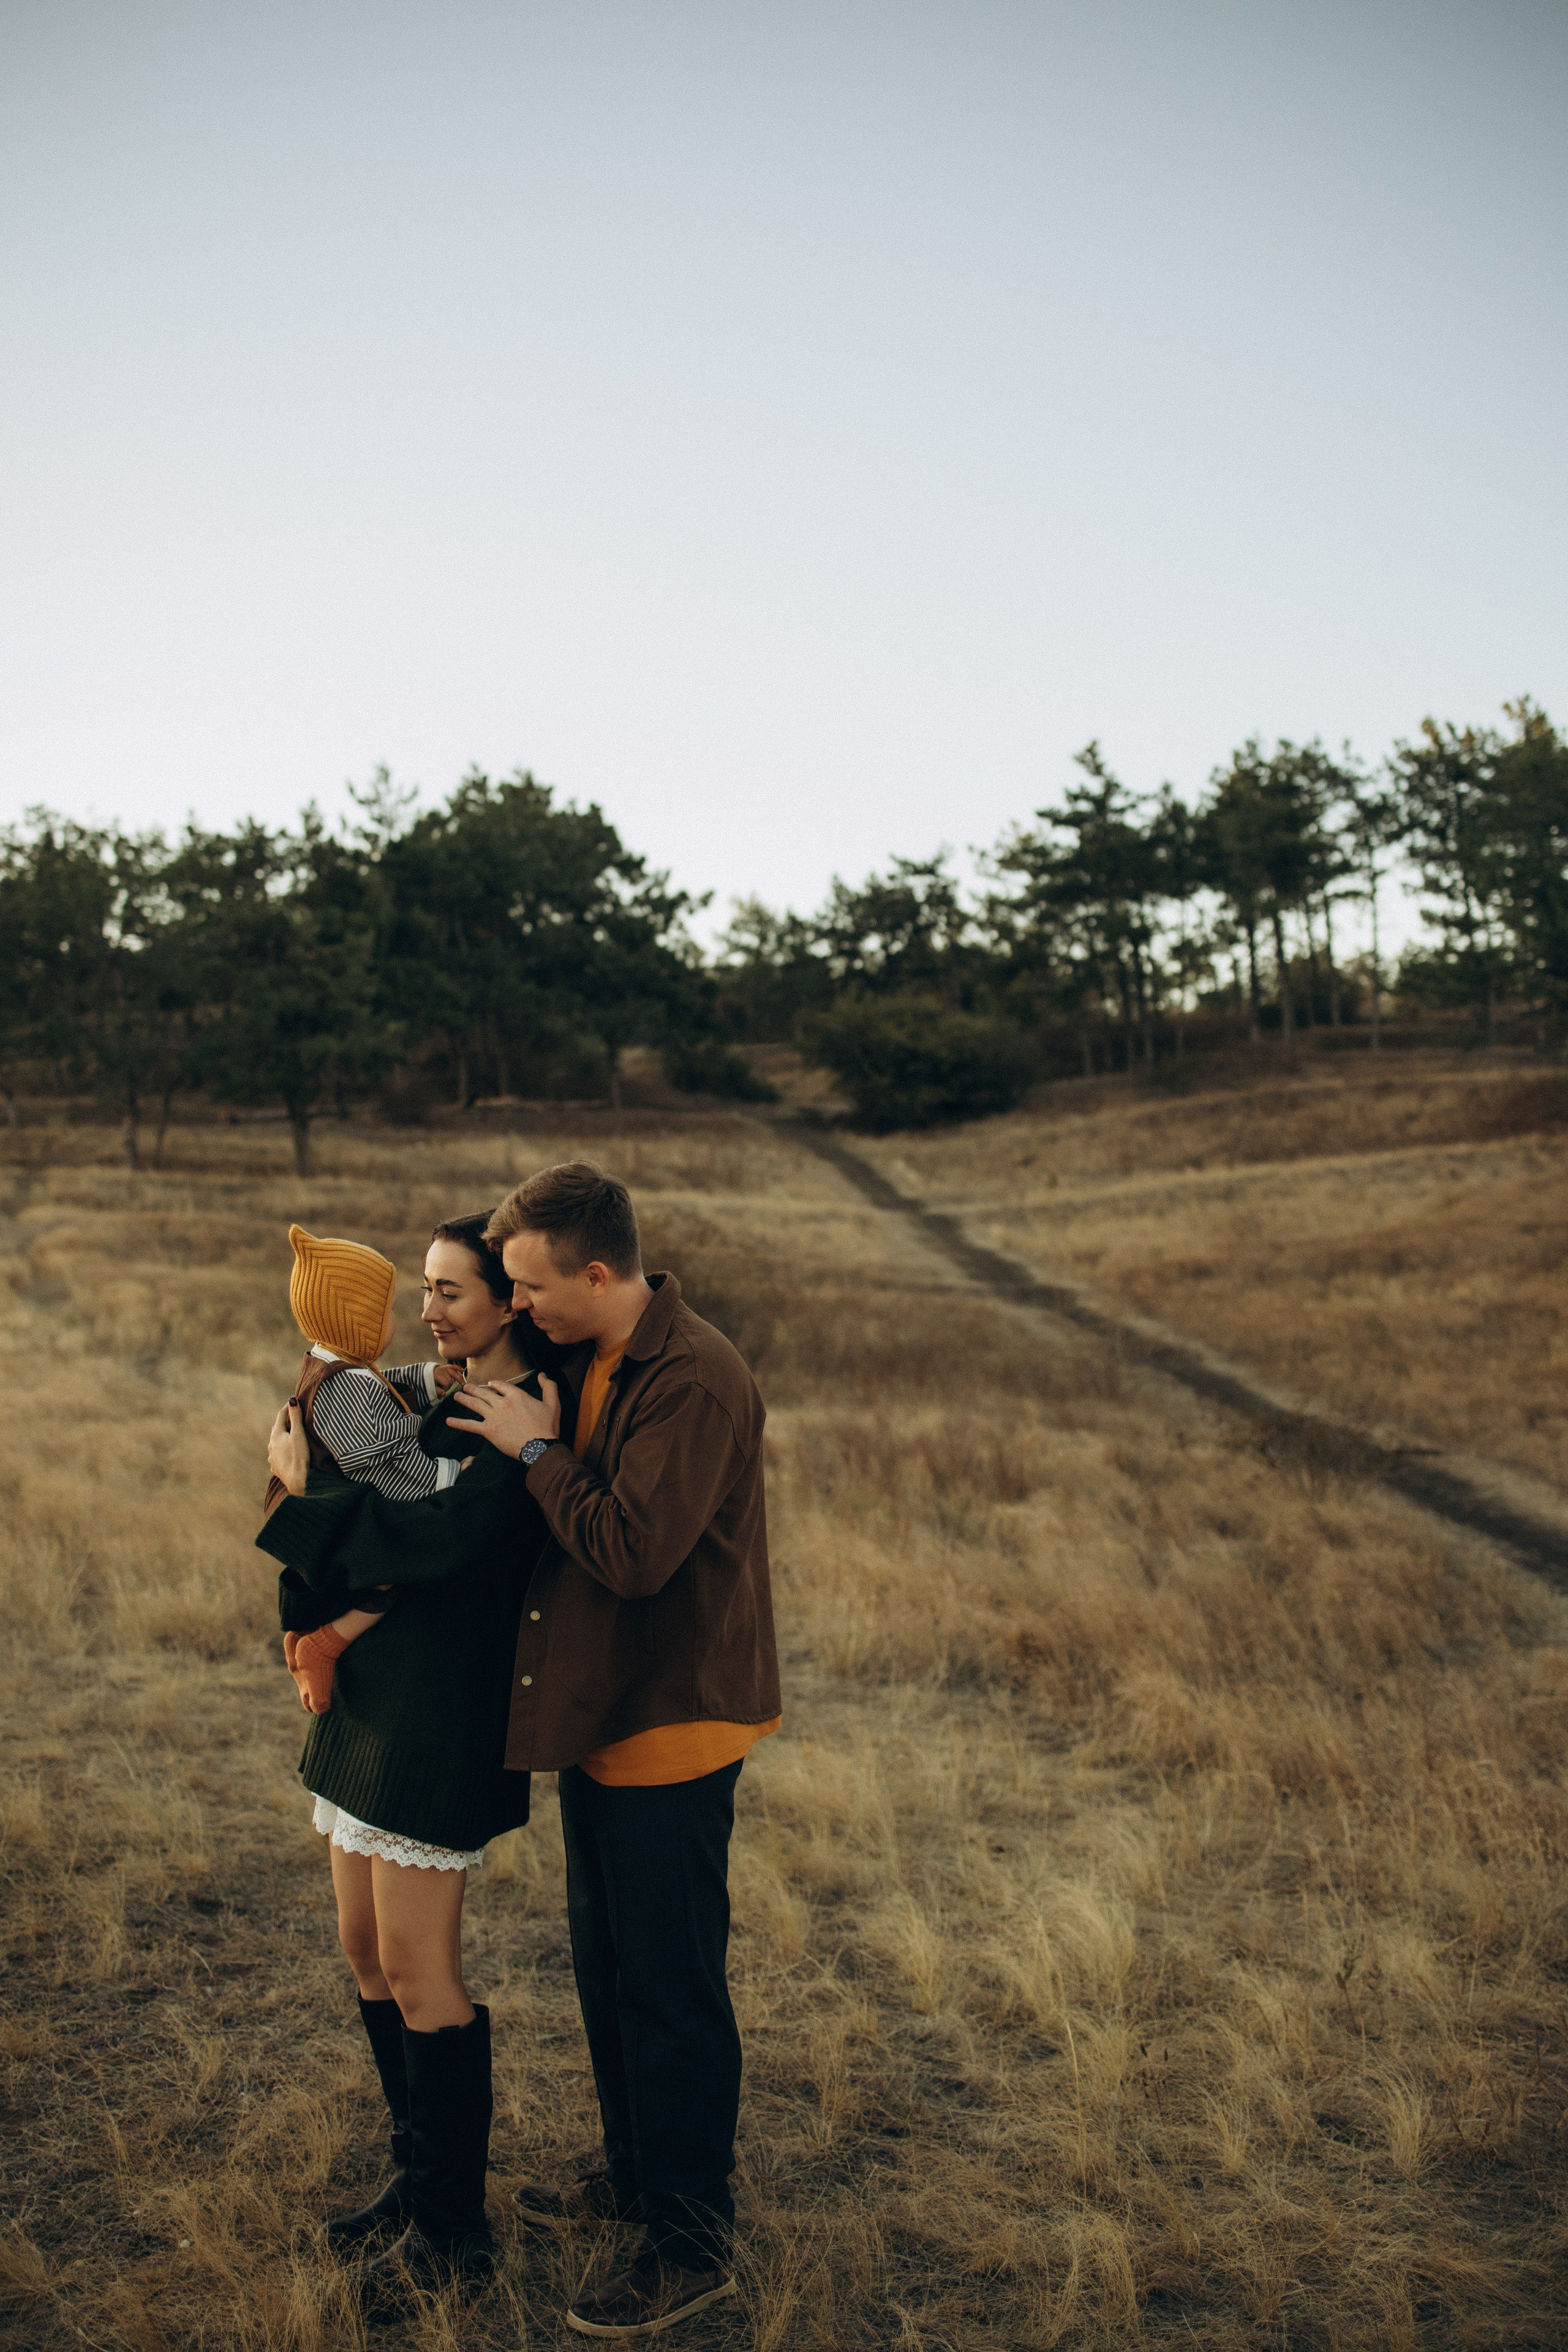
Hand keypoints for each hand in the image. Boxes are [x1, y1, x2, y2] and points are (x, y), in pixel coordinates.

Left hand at [268, 1400, 309, 1497]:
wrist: (298, 1481)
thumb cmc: (300, 1456)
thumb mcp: (299, 1434)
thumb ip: (295, 1416)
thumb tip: (291, 1399)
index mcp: (276, 1435)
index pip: (281, 1416)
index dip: (288, 1407)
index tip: (294, 1400)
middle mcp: (271, 1446)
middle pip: (277, 1429)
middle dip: (284, 1422)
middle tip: (292, 1416)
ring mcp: (272, 1458)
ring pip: (276, 1443)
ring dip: (283, 1438)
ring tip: (291, 1435)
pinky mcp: (276, 1468)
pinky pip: (278, 1455)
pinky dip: (282, 1450)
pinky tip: (287, 1453)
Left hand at [446, 1372, 561, 1457]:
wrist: (539, 1447)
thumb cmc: (547, 1427)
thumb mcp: (553, 1404)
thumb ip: (549, 1387)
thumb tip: (543, 1375)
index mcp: (517, 1395)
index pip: (500, 1385)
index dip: (493, 1384)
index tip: (489, 1385)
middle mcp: (502, 1403)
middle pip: (484, 1392)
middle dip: (474, 1389)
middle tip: (466, 1387)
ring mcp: (494, 1416)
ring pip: (475, 1404)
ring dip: (464, 1399)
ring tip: (456, 1396)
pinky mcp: (488, 1431)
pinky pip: (470, 1425)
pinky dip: (458, 1423)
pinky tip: (449, 1421)